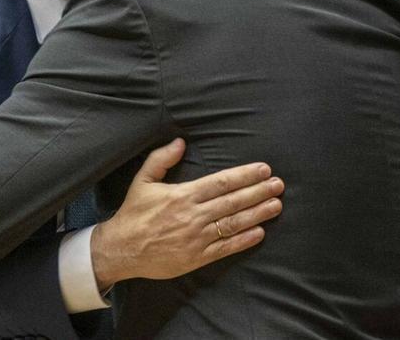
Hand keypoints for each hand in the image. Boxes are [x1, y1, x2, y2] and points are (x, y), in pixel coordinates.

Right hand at [89, 139, 282, 289]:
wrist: (121, 249)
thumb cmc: (133, 213)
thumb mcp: (143, 180)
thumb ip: (161, 159)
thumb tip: (180, 142)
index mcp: (183, 195)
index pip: (221, 182)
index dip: (245, 175)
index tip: (264, 169)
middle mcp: (193, 215)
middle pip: (233, 201)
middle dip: (258, 192)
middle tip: (278, 185)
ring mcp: (196, 238)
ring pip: (233, 224)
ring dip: (258, 214)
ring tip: (276, 205)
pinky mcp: (196, 257)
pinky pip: (225, 248)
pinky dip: (244, 240)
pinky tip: (260, 233)